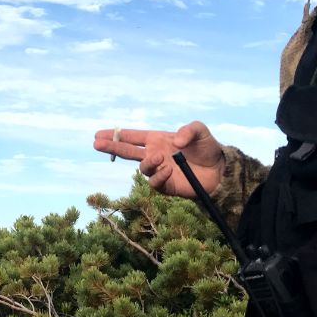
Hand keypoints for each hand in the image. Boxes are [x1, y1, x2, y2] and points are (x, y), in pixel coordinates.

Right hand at [93, 121, 225, 198]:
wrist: (219, 171)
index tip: (99, 134)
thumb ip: (189, 130)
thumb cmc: (207, 148)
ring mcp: (159, 171)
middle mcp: (154, 155)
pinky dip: (159, 176)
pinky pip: (154, 183)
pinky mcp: (166, 186)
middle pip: (127, 152)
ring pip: (142, 168)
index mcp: (157, 140)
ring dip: (148, 163)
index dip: (116, 135)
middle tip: (96, 144)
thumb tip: (176, 142)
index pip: (132, 137)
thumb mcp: (201, 131)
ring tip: (160, 158)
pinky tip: (169, 170)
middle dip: (111, 147)